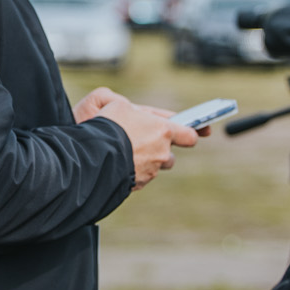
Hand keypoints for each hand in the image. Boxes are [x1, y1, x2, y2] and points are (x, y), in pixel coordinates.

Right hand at [73, 88, 198, 188]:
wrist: (92, 155)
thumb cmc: (107, 125)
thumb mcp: (119, 105)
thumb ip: (134, 111)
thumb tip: (134, 114)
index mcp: (162, 131)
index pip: (189, 135)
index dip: (192, 133)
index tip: (198, 133)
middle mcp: (161, 153)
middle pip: (170, 156)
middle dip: (161, 151)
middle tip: (145, 143)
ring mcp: (150, 171)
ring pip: (154, 168)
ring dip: (146, 162)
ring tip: (128, 153)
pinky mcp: (137, 184)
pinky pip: (139, 177)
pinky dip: (131, 171)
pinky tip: (117, 163)